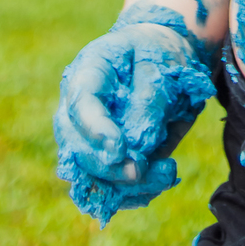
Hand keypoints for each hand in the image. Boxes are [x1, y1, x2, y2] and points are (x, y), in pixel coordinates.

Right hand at [54, 3, 215, 226]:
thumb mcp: (161, 61)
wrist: (165, 60)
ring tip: (166, 173)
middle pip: (78, 148)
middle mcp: (78, 110)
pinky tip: (161, 180)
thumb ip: (149, 97)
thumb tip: (138, 144)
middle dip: (108, 167)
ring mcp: (88, 138)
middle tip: (141, 170)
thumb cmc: (159, 52)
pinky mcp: (106, 161)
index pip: (80, 105)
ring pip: (93, 176)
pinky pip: (111, 188)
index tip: (119, 149)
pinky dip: (135, 193)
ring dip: (127, 185)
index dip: (95, 130)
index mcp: (88, 71)